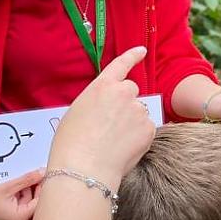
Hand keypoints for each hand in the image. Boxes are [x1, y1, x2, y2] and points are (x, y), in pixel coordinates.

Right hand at [0, 169, 43, 219]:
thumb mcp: (7, 186)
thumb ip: (27, 179)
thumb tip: (42, 172)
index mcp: (19, 218)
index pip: (39, 201)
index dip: (42, 187)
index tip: (42, 176)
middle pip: (31, 201)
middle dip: (30, 188)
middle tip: (29, 175)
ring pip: (24, 202)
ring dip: (22, 190)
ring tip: (14, 181)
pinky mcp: (6, 218)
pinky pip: (16, 204)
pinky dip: (15, 195)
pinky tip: (9, 187)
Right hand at [47, 46, 155, 189]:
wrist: (84, 168)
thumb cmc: (71, 143)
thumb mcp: (77, 112)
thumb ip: (97, 102)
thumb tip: (109, 108)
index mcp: (102, 86)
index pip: (121, 65)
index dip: (132, 56)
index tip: (142, 50)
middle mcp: (124, 93)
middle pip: (131, 91)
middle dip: (125, 103)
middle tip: (110, 124)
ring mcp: (139, 110)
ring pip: (138, 113)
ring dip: (131, 122)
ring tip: (112, 141)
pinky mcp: (149, 128)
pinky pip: (145, 130)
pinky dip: (138, 138)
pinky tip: (122, 148)